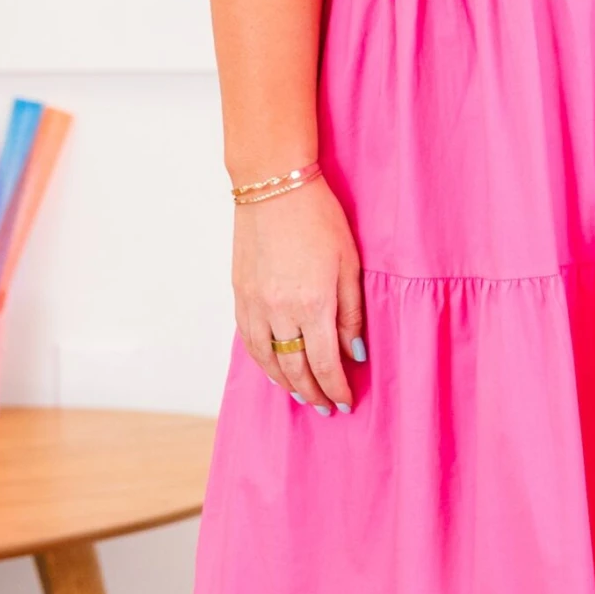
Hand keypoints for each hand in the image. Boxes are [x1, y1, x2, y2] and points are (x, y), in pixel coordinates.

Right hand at [232, 177, 364, 412]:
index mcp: (312, 304)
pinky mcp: (239, 294)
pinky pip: (249, 341)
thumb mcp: (349, 264)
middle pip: (294, 369)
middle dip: (312, 393)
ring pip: (267, 360)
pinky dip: (262, 361)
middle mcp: (279, 311)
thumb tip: (355, 353)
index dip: (336, 388)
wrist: (273, 185)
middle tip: (326, 408)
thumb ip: (351, 314)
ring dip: (285, 383)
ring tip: (302, 395)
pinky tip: (273, 369)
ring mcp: (254, 304)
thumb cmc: (319, 218)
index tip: (346, 402)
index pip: (324, 364)